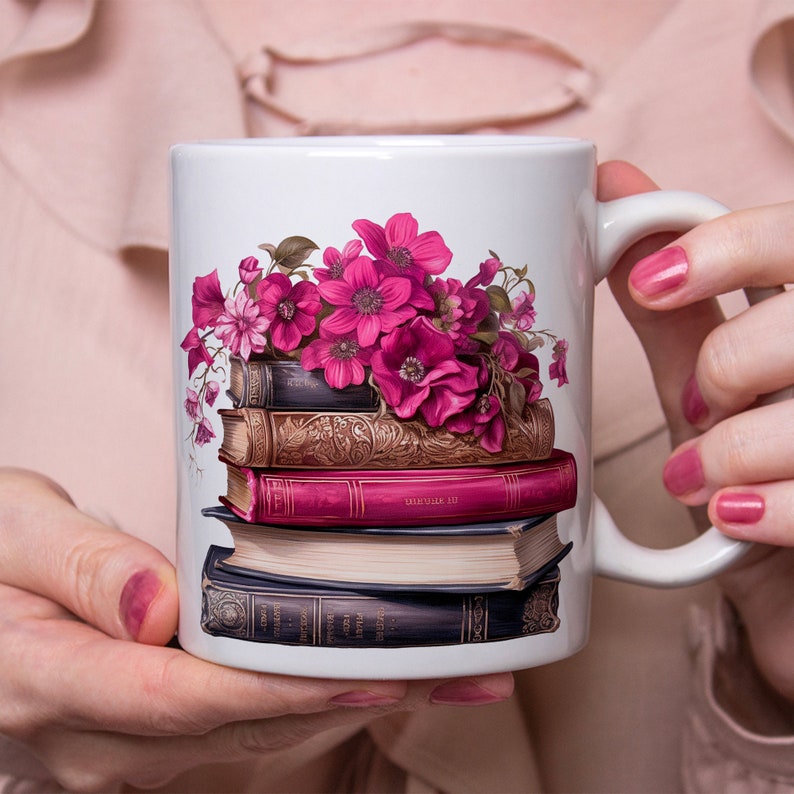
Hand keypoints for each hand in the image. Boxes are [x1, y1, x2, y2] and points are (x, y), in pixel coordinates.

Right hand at [0, 468, 512, 791]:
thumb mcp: (11, 529)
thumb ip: (78, 566)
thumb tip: (157, 609)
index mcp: (49, 678)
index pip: (184, 693)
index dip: (284, 687)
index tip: (378, 671)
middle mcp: (94, 736)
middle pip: (241, 723)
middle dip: (354, 698)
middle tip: (457, 666)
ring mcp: (122, 748)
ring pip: (252, 736)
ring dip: (350, 705)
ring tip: (444, 671)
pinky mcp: (147, 736)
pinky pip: (239, 729)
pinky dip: (311, 704)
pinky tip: (372, 678)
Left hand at [597, 161, 793, 709]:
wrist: (787, 573)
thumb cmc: (752, 463)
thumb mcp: (708, 380)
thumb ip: (676, 301)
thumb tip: (611, 192)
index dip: (729, 247)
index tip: (650, 282)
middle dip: (735, 361)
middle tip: (696, 405)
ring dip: (735, 450)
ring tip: (696, 479)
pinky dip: (768, 511)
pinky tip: (735, 518)